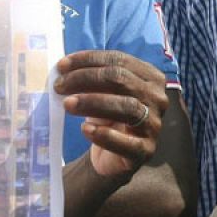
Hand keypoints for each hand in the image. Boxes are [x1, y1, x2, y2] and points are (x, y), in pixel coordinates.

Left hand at [55, 50, 167, 181]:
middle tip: (59, 86)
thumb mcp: (102, 92)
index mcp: (150, 77)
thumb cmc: (107, 116)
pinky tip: (85, 129)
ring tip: (67, 105)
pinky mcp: (146, 150)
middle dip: (85, 79)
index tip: (61, 66)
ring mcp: (154, 125)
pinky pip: (127, 142)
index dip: (89, 60)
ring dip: (93, 103)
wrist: (111, 155)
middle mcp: (157, 98)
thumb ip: (91, 77)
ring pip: (127, 107)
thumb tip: (64, 68)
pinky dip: (105, 135)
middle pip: (121, 80)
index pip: (119, 60)